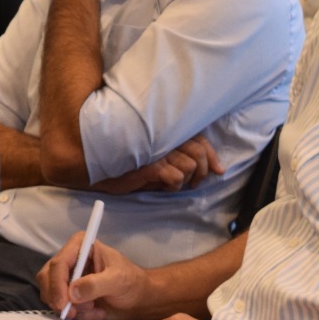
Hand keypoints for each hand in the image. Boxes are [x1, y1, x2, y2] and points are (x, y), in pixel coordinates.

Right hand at [37, 235, 146, 319]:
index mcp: (80, 246)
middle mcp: (69, 260)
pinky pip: (61, 307)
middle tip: (74, 313)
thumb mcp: (118, 280)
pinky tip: (95, 312)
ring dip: (72, 308)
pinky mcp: (68, 295)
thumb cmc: (131, 282)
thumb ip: (96, 284)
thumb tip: (72, 292)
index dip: (57, 285)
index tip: (63, 304)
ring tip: (94, 309)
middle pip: (47, 278)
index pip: (58, 264)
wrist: (138, 298)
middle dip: (59, 299)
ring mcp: (67, 278)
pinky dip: (77, 315)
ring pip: (50, 295)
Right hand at [91, 135, 223, 194]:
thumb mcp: (157, 157)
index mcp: (168, 133)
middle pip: (198, 153)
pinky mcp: (150, 165)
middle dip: (202, 172)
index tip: (219, 170)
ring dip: (185, 180)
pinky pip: (175, 178)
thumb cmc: (129, 162)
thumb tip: (209, 169)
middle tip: (194, 184)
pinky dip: (173, 186)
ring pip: (189, 167)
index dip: (212, 156)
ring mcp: (157, 150)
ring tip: (173, 184)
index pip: (199, 140)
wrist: (99, 166)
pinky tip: (162, 187)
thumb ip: (179, 158)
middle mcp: (164, 138)